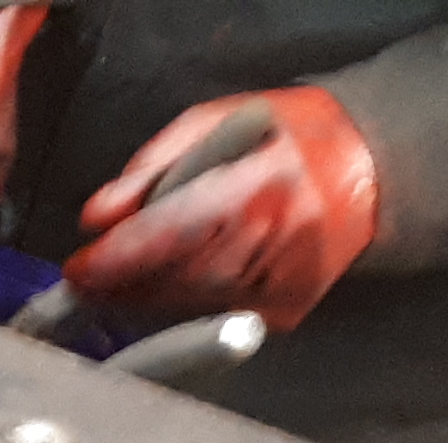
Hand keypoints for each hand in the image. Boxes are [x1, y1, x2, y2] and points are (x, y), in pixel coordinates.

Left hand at [71, 88, 382, 328]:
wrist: (371, 168)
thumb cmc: (285, 137)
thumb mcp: (216, 123)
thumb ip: (151, 168)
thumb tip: (96, 217)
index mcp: (263, 181)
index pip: (173, 234)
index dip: (116, 260)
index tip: (76, 271)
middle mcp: (282, 235)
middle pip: (176, 278)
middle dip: (122, 282)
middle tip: (89, 276)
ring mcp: (289, 278)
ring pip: (189, 303)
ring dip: (144, 295)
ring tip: (127, 274)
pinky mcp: (288, 309)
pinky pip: (211, 315)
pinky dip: (179, 302)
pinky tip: (174, 279)